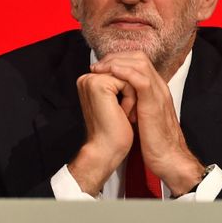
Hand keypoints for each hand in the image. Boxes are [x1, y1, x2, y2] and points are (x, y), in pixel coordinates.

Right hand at [68, 72, 135, 194]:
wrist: (107, 150)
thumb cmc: (114, 132)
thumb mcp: (118, 102)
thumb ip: (119, 85)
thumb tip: (134, 73)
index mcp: (90, 81)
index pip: (121, 73)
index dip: (129, 91)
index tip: (122, 111)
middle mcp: (88, 78)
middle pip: (125, 72)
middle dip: (131, 93)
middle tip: (124, 114)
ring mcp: (91, 80)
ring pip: (127, 76)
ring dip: (132, 97)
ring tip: (123, 114)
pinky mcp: (99, 85)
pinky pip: (128, 82)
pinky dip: (131, 99)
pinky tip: (123, 114)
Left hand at [90, 52, 204, 195]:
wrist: (168, 158)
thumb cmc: (154, 143)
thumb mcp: (141, 118)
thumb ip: (133, 105)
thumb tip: (115, 101)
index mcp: (156, 90)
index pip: (138, 62)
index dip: (118, 60)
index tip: (100, 68)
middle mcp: (159, 87)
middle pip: (138, 57)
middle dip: (115, 58)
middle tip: (98, 66)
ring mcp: (159, 93)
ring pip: (140, 63)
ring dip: (117, 62)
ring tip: (100, 68)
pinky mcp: (155, 103)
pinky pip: (141, 80)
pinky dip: (125, 73)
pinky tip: (112, 74)